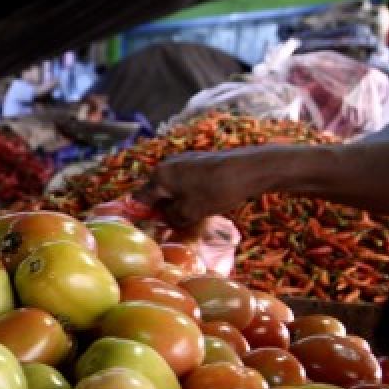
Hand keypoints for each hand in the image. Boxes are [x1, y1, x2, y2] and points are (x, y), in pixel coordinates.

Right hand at [134, 149, 269, 227]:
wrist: (248, 170)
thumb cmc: (214, 192)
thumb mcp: (188, 213)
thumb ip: (170, 217)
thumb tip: (164, 217)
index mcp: (158, 176)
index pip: (140, 199)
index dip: (144, 216)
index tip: (153, 228)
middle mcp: (167, 164)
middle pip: (156, 192)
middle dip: (163, 209)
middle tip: (175, 225)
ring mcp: (183, 160)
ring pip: (172, 187)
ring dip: (178, 202)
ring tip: (192, 217)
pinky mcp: (198, 161)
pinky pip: (185, 181)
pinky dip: (189, 193)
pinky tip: (204, 203)